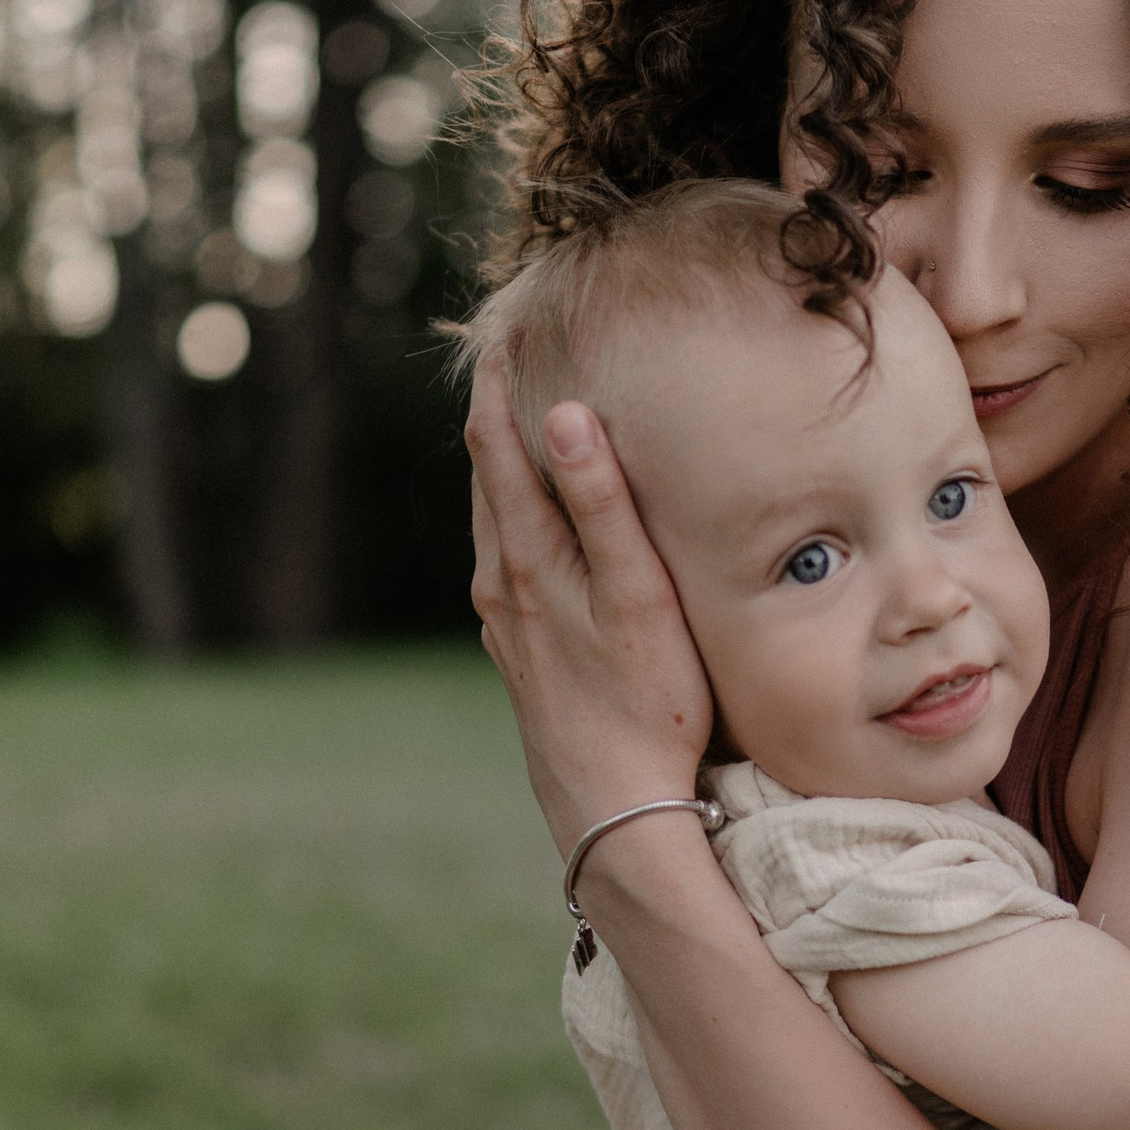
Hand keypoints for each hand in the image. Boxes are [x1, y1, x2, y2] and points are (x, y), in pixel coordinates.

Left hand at [467, 353, 713, 859]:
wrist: (611, 810)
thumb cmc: (642, 704)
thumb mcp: (635, 598)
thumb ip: (601, 505)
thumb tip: (566, 412)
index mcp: (525, 559)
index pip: (495, 443)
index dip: (498, 378)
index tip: (507, 319)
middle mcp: (500, 584)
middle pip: (487, 473)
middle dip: (496, 409)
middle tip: (514, 345)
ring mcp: (505, 621)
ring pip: (496, 518)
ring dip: (507, 462)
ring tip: (526, 413)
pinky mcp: (520, 649)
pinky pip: (509, 557)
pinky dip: (519, 514)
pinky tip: (542, 517)